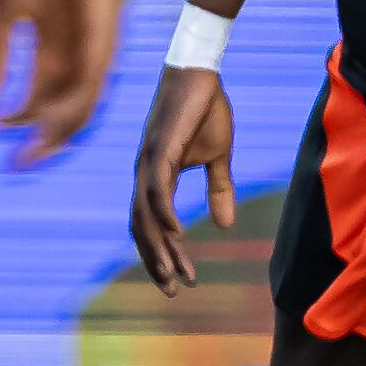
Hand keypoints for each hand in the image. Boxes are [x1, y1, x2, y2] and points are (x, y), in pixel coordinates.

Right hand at [0, 0, 126, 158]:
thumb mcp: (7, 10)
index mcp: (52, 51)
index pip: (37, 98)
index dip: (18, 119)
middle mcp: (75, 59)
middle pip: (62, 114)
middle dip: (40, 141)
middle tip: (18, 164)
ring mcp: (92, 53)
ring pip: (79, 108)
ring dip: (56, 133)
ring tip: (33, 150)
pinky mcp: (105, 44)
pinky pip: (92, 86)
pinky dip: (71, 107)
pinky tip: (48, 119)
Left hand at [129, 61, 237, 291]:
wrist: (201, 74)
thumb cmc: (205, 111)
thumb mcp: (217, 157)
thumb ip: (218, 190)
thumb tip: (223, 225)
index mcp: (154, 177)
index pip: (151, 225)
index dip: (163, 254)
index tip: (180, 280)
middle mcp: (143, 173)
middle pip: (142, 228)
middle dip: (156, 261)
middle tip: (172, 291)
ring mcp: (147, 161)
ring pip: (146, 214)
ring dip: (160, 246)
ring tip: (174, 273)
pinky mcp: (159, 148)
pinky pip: (156, 187)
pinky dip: (162, 213)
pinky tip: (175, 233)